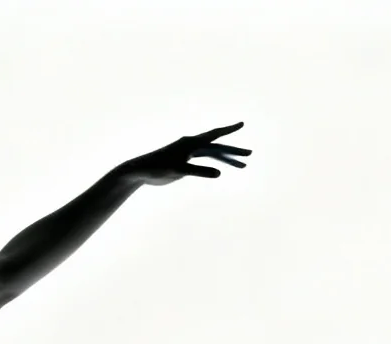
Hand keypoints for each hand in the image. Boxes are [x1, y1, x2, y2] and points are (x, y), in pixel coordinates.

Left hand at [121, 123, 249, 186]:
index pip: (214, 135)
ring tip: (242, 166)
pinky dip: (215, 164)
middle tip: (249, 154)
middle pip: (218, 147)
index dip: (229, 130)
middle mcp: (192, 146)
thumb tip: (219, 173)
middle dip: (234, 151)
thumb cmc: (157, 167)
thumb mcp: (179, 170)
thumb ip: (199, 171)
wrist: (141, 171)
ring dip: (227, 160)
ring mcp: (189, 154)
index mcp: (191, 143)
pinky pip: (205, 162)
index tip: (242, 123)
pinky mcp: (185, 163)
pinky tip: (222, 169)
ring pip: (213, 155)